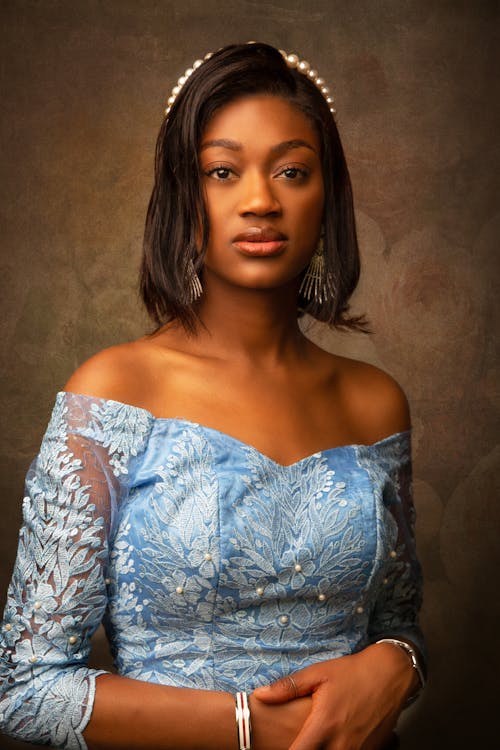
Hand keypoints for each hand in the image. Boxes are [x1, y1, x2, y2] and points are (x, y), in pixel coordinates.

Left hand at [252, 643, 415, 749]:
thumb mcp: (318, 674)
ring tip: (315, 741)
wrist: (390, 674)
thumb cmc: (352, 672)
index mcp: (325, 724)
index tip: (274, 749)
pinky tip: (332, 743)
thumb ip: (288, 687)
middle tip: (296, 743)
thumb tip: (260, 695)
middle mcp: (343, 743)